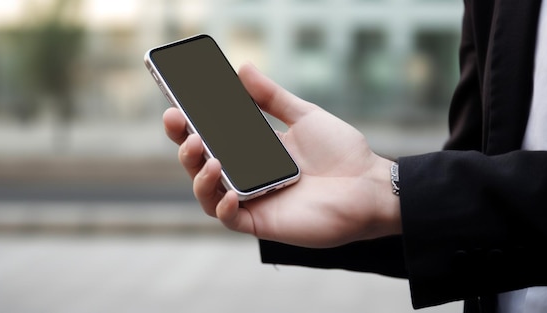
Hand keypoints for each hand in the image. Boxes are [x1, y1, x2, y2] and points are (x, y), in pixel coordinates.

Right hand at [163, 63, 400, 247]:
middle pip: (201, 165)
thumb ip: (271, 97)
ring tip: (206, 156)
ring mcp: (253, 201)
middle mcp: (248, 176)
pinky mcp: (264, 224)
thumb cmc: (342, 153)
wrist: (370, 185)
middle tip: (179, 124)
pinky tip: (229, 190)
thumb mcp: (304, 116)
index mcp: (254, 151)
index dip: (188, 125)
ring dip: (198, 175)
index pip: (211, 138)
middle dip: (184, 146)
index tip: (176, 106)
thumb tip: (242, 68)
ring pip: (207, 194)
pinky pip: (230, 220)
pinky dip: (223, 207)